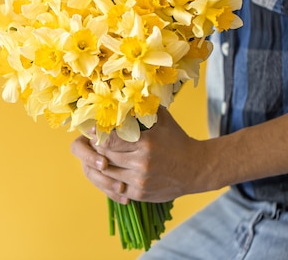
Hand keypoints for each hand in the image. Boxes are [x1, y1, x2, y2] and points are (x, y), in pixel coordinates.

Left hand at [70, 108, 210, 203]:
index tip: (92, 130)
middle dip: (97, 149)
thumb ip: (144, 107)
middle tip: (92, 142)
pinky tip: (110, 169)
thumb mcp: (163, 119)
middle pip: (106, 157)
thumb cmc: (177, 140)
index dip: (98, 135)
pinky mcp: (140, 194)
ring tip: (98, 155)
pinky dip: (111, 178)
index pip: (110, 140)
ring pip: (108, 173)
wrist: (195, 168)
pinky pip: (116, 187)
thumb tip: (125, 94)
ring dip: (101, 164)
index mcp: (145, 143)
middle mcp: (141, 164)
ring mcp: (140, 181)